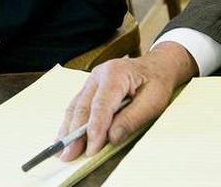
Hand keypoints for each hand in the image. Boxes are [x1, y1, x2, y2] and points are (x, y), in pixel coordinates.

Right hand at [58, 42, 197, 159]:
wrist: (157, 66)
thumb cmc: (157, 82)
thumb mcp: (153, 101)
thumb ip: (132, 119)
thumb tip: (111, 138)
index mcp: (115, 73)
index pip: (101, 105)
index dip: (95, 129)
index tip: (91, 149)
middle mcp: (98, 75)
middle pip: (83, 106)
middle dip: (75, 133)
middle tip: (69, 155)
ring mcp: (92, 81)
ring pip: (75, 107)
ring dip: (68, 130)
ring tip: (63, 151)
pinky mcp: (89, 89)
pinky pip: (77, 106)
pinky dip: (71, 123)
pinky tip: (66, 138)